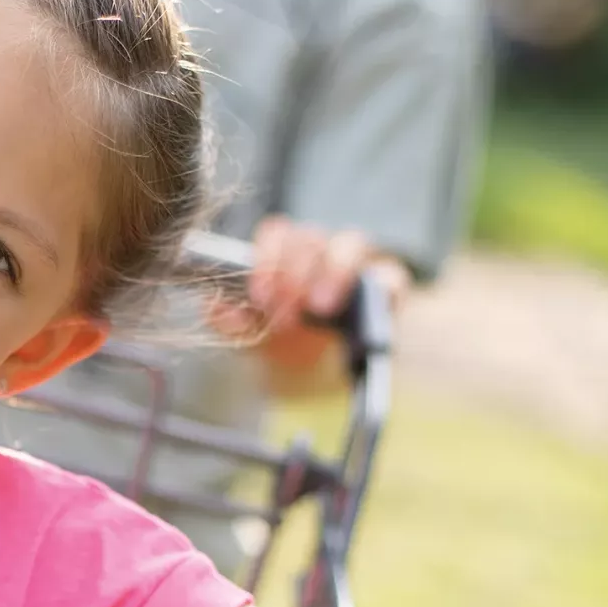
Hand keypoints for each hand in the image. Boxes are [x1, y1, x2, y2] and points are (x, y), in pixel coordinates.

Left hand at [224, 216, 410, 391]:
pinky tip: (368, 306)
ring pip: (350, 243)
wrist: (314, 373)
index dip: (266, 259)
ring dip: (332, 271)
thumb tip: (216, 308)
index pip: (277, 233)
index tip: (259, 296)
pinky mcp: (389, 286)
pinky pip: (391, 276)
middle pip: (310, 238)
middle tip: (284, 312)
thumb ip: (230, 321)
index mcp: (284, 252)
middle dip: (294, 273)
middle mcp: (320, 249)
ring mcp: (357, 264)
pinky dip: (383, 286)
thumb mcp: (250, 334)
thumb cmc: (280, 341)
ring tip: (320, 307)